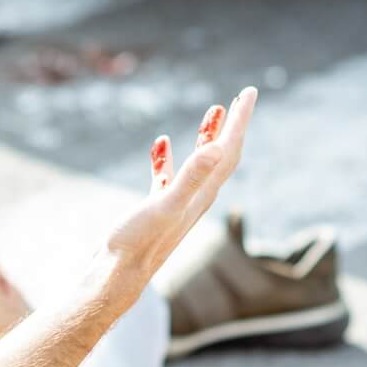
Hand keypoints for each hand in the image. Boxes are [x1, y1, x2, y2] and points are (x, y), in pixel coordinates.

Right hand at [99, 86, 256, 298]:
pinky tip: (160, 145)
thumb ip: (190, 177)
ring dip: (207, 137)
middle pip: (223, 154)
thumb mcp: (165, 205)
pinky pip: (169, 176)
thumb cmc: (140, 242)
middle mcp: (197, 197)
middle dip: (234, 125)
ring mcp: (178, 203)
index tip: (248, 92)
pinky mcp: (158, 208)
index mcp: (203, 193)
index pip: (229, 149)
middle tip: (242, 97)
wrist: (118, 275)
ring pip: (200, 164)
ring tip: (212, 112)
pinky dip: (169, 157)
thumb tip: (217, 147)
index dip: (240, 120)